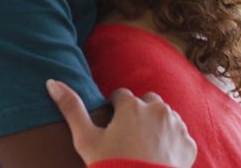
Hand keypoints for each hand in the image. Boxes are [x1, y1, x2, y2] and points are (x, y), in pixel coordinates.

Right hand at [47, 79, 196, 167]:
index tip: (112, 125)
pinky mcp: (189, 144)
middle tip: (128, 134)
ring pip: (166, 115)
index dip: (114, 110)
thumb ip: (71, 108)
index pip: (120, 95)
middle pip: (147, 100)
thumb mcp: (86, 139)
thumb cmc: (111, 165)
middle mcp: (158, 109)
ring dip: (156, 124)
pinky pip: (180, 136)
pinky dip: (172, 142)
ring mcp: (177, 126)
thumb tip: (52, 82)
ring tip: (144, 145)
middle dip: (139, 112)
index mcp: (132, 105)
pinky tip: (160, 157)